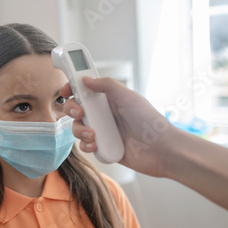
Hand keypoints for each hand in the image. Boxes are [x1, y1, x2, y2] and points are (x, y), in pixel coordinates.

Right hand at [61, 77, 177, 177]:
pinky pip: (85, 146)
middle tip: (80, 113)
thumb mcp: (127, 97)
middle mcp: (103, 115)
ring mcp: (102, 132)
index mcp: (108, 100)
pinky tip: (96, 145)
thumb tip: (85, 79)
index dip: (72, 90)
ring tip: (93, 135)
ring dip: (80, 131)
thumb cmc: (149, 121)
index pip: (84, 92)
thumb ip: (106, 85)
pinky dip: (87, 145)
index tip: (66, 91)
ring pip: (77, 129)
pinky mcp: (103, 148)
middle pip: (76, 110)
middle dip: (72, 110)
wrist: (161, 149)